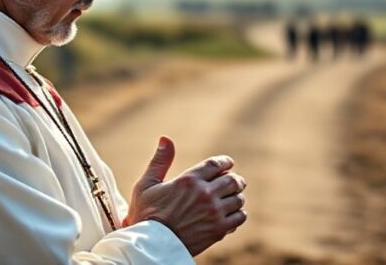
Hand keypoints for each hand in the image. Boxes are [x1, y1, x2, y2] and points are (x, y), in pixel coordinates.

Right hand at [122, 136, 247, 255]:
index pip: (216, 164)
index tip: (228, 164)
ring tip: (232, 199)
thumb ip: (160, 161)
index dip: (225, 162)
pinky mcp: (218, 230)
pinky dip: (238, 214)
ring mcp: (213, 212)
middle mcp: (205, 194)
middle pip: (232, 180)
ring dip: (236, 197)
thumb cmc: (145, 215)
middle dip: (235, 180)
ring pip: (238, 199)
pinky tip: (230, 215)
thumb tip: (165, 138)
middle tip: (235, 182)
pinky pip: (239, 217)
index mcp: (189, 180)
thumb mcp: (147, 185)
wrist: (151, 246)